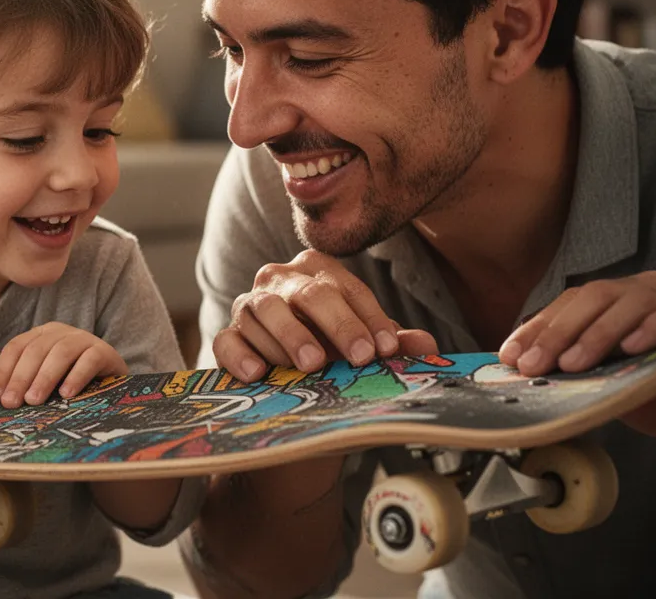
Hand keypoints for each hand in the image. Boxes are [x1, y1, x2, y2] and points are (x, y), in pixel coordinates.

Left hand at [0, 322, 126, 408]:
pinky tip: (66, 395)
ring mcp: (84, 339)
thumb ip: (7, 370)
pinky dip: (76, 376)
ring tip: (34, 401)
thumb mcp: (35, 378)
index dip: (3, 371)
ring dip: (44, 378)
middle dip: (21, 377)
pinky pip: (89, 360)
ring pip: (60, 353)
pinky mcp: (104, 352)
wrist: (109, 385)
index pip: (16, 347)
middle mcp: (61, 332)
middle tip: (12, 404)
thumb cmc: (65, 382)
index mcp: (41, 335)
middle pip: (35, 350)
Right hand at [215, 249, 436, 381]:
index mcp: (316, 272)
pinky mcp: (227, 335)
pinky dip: (240, 355)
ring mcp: (249, 305)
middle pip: (308, 294)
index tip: (388, 349)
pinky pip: (227, 340)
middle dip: (338, 324)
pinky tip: (258, 373)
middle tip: (359, 357)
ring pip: (263, 310)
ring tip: (311, 364)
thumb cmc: (330, 351)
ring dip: (289, 336)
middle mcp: (280, 280)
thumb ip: (393, 344)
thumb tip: (428, 344)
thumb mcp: (363, 346)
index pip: (347, 288)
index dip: (370, 318)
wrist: (288, 383)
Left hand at [499, 271, 655, 374]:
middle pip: (594, 296)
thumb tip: (527, 371)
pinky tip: (632, 348)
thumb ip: (577, 371)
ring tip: (572, 363)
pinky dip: (652, 328)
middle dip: (557, 331)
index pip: (569, 304)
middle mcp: (643, 293)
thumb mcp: (608, 383)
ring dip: (597, 333)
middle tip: (533, 364)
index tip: (509, 355)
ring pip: (631, 301)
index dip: (537, 327)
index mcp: (616, 302)